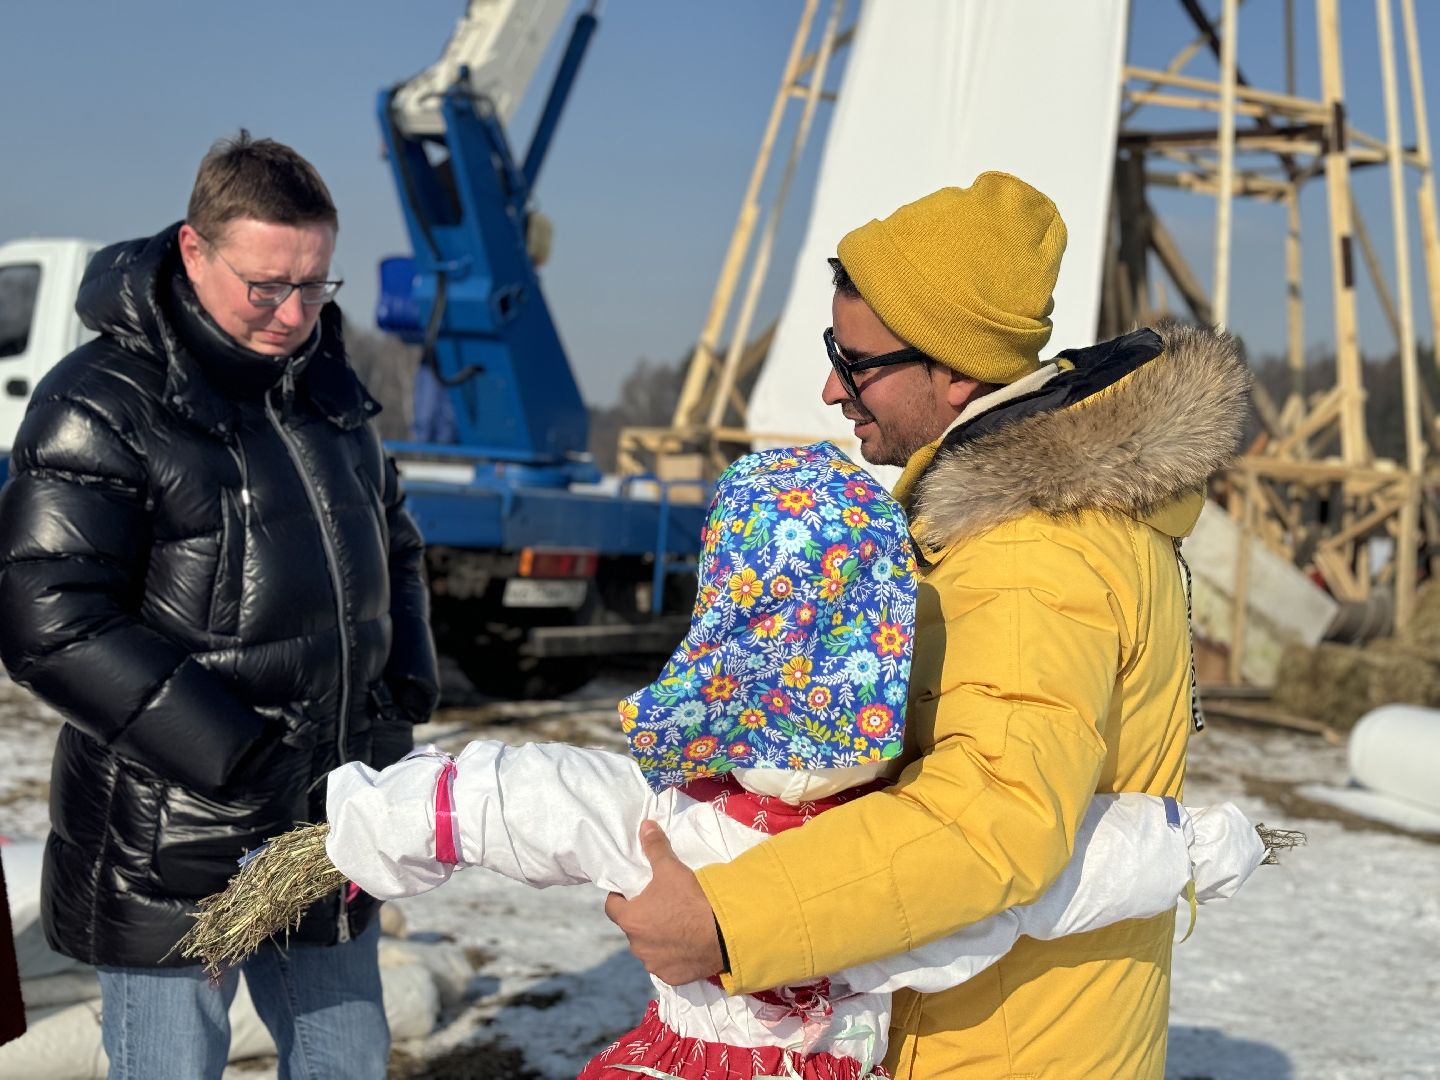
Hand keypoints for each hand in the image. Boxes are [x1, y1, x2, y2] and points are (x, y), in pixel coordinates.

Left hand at [605, 820, 724, 985]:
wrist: (724, 934)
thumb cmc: (691, 900)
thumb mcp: (671, 869)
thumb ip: (655, 848)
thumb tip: (645, 825)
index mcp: (630, 919)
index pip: (612, 906)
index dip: (620, 897)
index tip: (632, 891)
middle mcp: (636, 945)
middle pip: (633, 927)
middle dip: (642, 918)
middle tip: (662, 906)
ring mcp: (654, 964)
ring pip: (649, 948)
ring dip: (657, 939)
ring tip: (677, 926)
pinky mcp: (671, 977)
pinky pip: (666, 964)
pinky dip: (672, 956)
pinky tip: (687, 946)